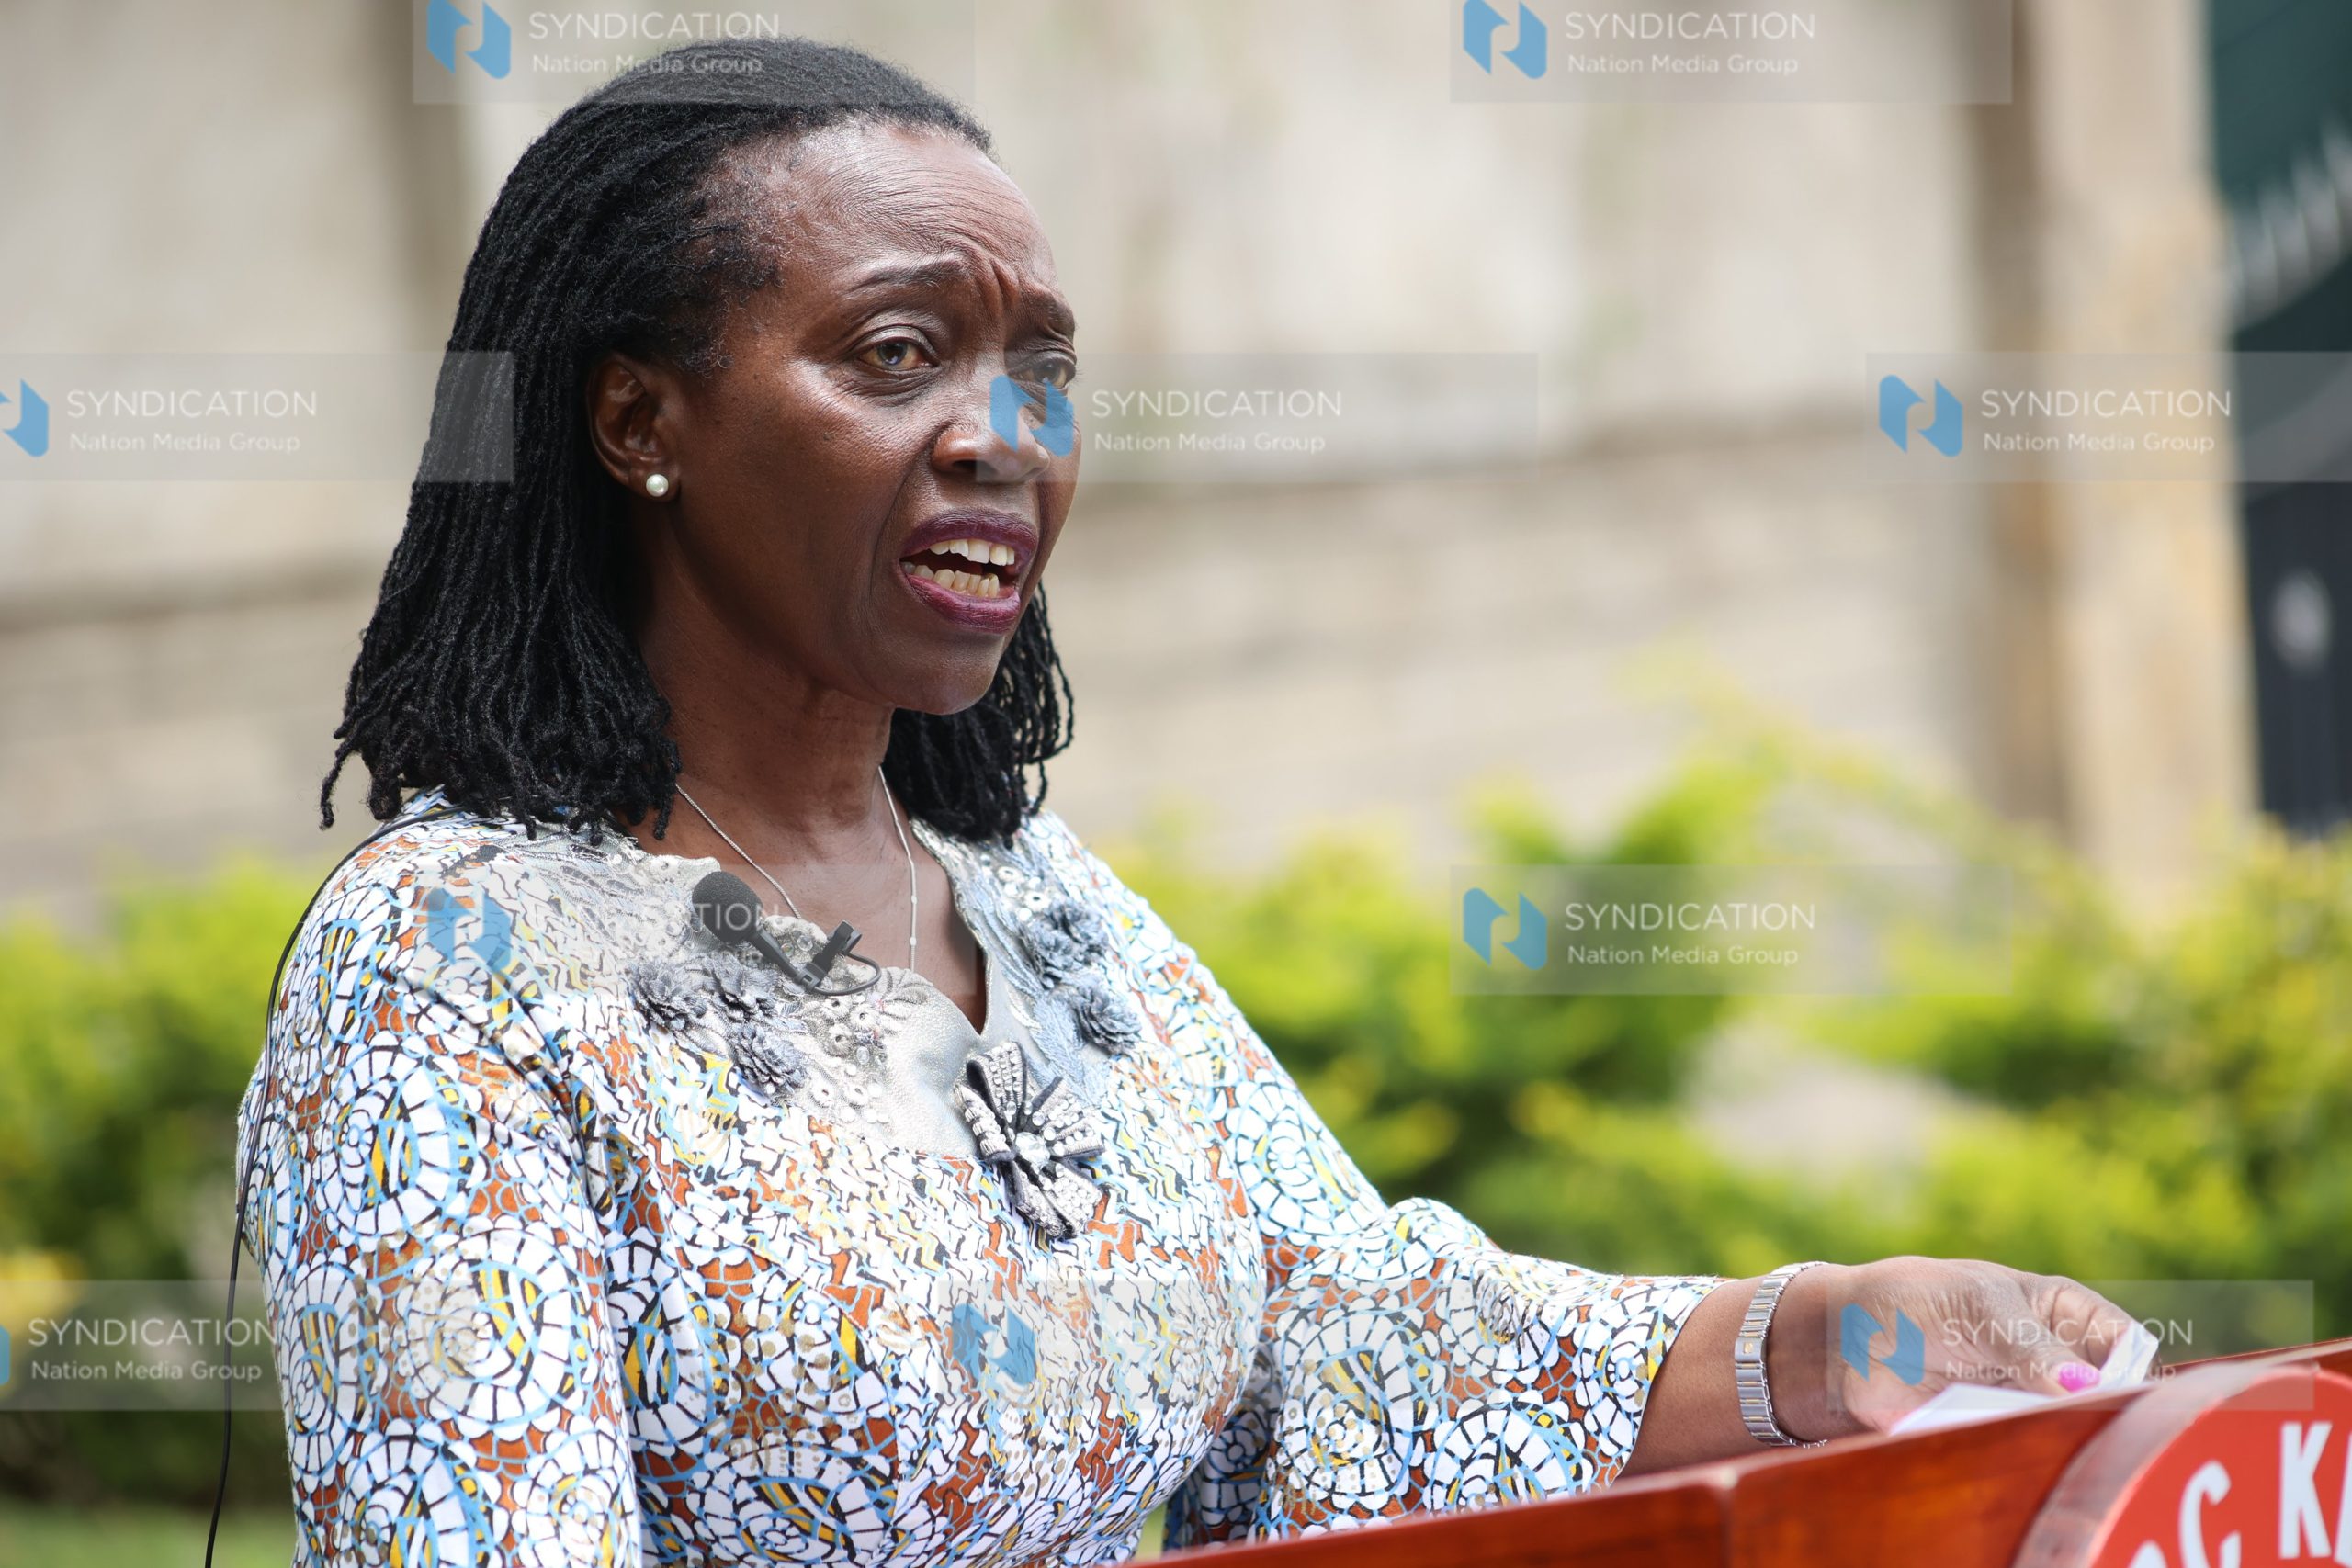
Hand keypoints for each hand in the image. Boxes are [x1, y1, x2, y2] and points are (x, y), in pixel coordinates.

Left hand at [1770, 1257, 2143, 1439]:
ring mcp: (2035, 1406)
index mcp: (2068, 1315)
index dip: (2130, 1371)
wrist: (1850, 1343)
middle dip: (2098, 1413)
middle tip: (2066, 1417)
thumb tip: (2084, 1385)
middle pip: (2111, 1399)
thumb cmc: (1920, 1302)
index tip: (2105, 1392)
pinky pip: (2031, 1457)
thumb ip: (2029, 1346)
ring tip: (2025, 1428)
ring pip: (2074, 1433)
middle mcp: (2061, 1365)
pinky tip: (2005, 1450)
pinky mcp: (2002, 1439)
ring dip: (2060, 1438)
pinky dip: (2026, 1459)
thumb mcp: (1977, 1306)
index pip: (2128, 1346)